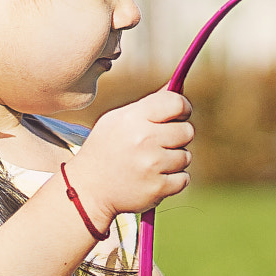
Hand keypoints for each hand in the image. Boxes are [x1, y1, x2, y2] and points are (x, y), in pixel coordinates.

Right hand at [74, 91, 192, 215]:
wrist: (88, 190)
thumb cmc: (106, 150)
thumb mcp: (117, 120)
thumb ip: (149, 104)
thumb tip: (176, 85)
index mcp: (133, 117)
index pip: (177, 103)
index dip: (184, 108)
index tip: (181, 115)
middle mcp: (143, 139)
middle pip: (187, 131)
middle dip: (178, 137)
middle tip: (160, 143)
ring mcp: (151, 165)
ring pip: (186, 156)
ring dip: (174, 161)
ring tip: (151, 163)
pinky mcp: (157, 188)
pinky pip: (183, 179)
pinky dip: (173, 180)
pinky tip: (153, 178)